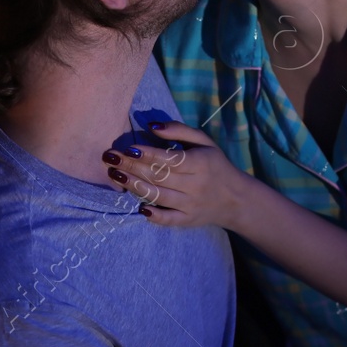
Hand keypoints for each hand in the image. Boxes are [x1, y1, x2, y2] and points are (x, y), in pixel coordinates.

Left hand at [101, 121, 251, 229]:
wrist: (236, 199)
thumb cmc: (215, 165)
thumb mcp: (204, 142)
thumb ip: (179, 131)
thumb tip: (152, 126)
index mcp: (199, 163)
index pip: (168, 159)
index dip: (146, 154)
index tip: (126, 148)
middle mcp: (194, 185)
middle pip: (158, 176)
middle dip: (132, 166)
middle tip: (110, 158)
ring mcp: (190, 205)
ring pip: (158, 196)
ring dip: (134, 186)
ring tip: (115, 176)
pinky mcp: (187, 220)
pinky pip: (168, 220)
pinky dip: (154, 216)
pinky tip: (139, 208)